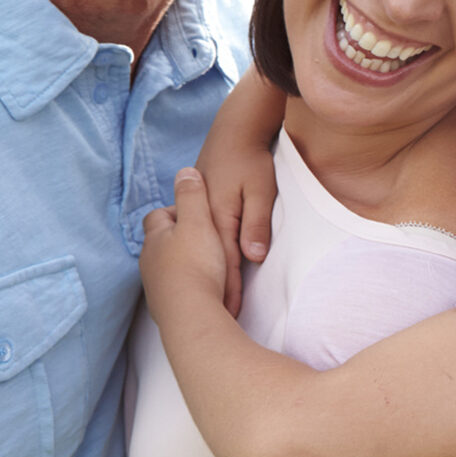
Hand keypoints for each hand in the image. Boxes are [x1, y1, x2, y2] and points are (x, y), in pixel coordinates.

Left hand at [140, 169, 231, 312]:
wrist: (192, 316)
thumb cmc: (197, 265)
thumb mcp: (199, 221)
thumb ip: (192, 195)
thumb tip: (185, 172)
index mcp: (157, 238)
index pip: (157, 215)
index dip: (175, 210)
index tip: (196, 213)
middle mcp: (150, 261)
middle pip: (160, 243)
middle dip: (178, 239)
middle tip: (204, 239)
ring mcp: (156, 286)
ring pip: (167, 268)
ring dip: (183, 264)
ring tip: (208, 265)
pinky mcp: (167, 309)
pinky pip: (175, 291)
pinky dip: (187, 286)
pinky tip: (205, 289)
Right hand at [195, 108, 278, 316]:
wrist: (232, 132)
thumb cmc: (249, 160)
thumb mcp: (259, 189)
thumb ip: (256, 221)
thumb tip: (253, 256)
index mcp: (216, 218)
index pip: (226, 262)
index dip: (230, 290)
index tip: (234, 315)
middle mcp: (201, 220)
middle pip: (209, 264)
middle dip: (216, 294)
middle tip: (224, 324)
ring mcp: (196, 216)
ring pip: (198, 255)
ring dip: (205, 280)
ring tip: (211, 310)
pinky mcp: (197, 211)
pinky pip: (196, 243)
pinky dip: (200, 261)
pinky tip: (198, 277)